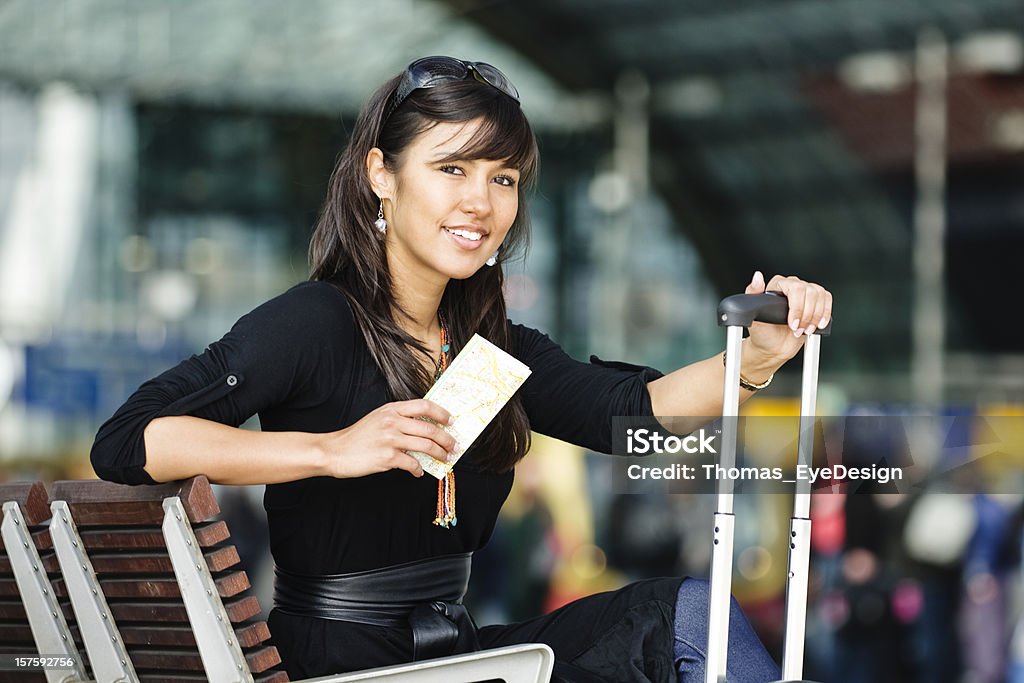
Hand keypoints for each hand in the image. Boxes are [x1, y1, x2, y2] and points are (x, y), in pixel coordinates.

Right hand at [317, 399, 458, 478]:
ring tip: (445, 458)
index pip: (425, 406)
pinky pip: (412, 464)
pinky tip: (418, 472)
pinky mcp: (387, 457)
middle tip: (454, 446)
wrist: (335, 451)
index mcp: (392, 409)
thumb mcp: (378, 418)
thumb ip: (399, 419)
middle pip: (430, 428)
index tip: (451, 421)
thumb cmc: (357, 437)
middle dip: (447, 439)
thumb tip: (424, 429)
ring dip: (440, 454)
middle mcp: (393, 421)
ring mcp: (391, 439)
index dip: (442, 413)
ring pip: (426, 446)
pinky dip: (418, 470)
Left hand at [744, 270, 832, 367]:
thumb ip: (753, 293)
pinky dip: (825, 314)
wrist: (773, 346)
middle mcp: (792, 286)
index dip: (797, 307)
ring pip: (820, 296)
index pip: (796, 288)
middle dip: (806, 315)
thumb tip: (757, 276)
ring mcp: (805, 294)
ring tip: (805, 329)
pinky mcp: (815, 302)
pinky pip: (827, 300)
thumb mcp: (753, 315)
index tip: (792, 323)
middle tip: (797, 329)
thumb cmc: (762, 332)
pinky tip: (817, 324)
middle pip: (811, 292)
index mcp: (777, 285)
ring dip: (815, 316)